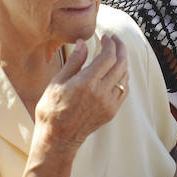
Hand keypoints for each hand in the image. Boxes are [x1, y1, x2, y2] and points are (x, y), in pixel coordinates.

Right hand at [33, 34, 128, 158]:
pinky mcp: (111, 112)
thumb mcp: (57, 82)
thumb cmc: (52, 110)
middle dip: (120, 48)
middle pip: (121, 63)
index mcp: (87, 83)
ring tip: (116, 53)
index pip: (108, 56)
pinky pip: (124, 90)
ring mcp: (108, 103)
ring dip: (123, 61)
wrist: (57, 140)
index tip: (105, 37)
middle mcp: (101, 92)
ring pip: (124, 76)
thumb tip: (83, 42)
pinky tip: (118, 72)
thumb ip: (74, 61)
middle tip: (115, 39)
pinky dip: (124, 77)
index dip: (110, 43)